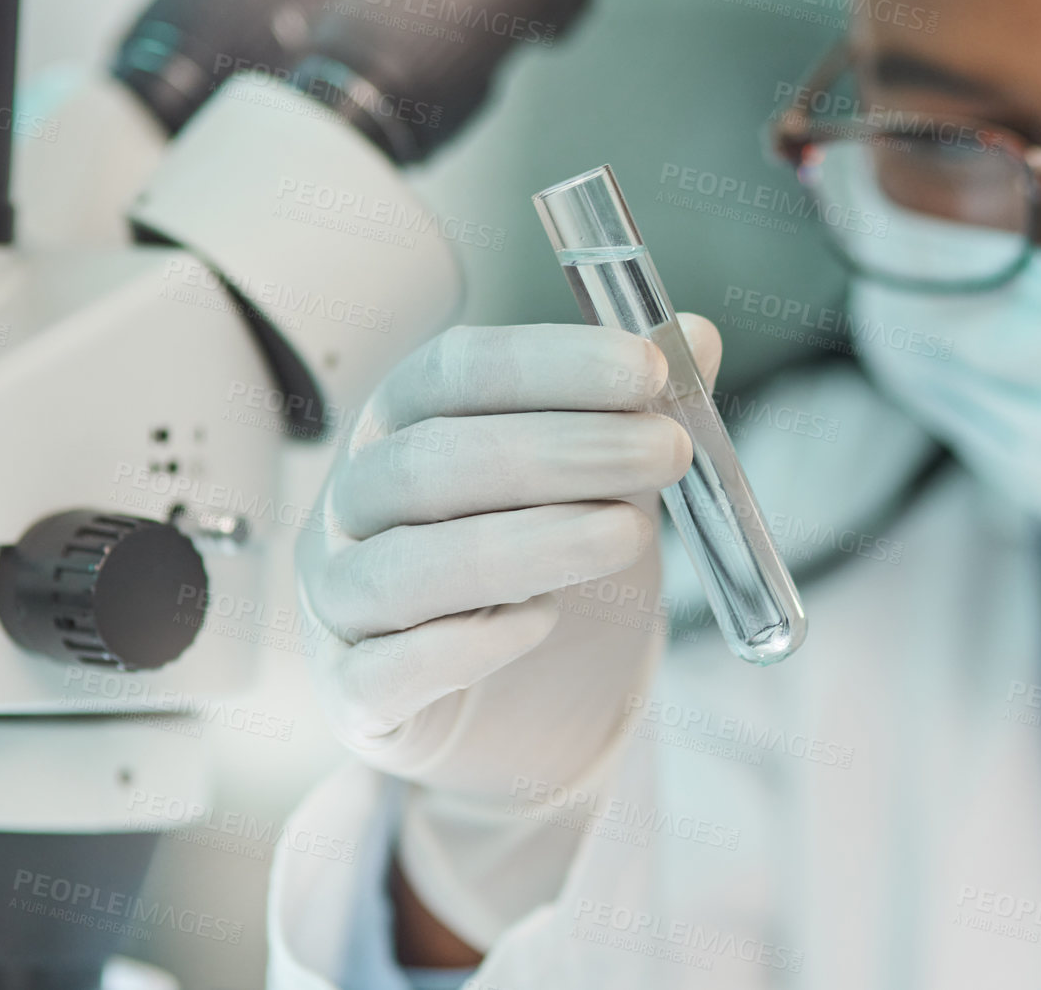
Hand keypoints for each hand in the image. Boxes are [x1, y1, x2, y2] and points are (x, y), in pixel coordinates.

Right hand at [296, 314, 722, 950]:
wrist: (501, 703)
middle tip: (667, 451)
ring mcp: (342, 599)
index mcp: (405, 424)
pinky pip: (387, 669)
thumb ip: (634, 412)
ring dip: (528, 544)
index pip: (454, 371)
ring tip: (631, 532)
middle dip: (558, 450)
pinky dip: (464, 646)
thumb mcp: (594, 481)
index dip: (549, 363)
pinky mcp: (354, 691)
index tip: (648, 370)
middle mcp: (356, 502)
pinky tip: (539, 623)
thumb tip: (698, 338)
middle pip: (430, 460)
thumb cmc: (536, 562)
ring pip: (405, 567)